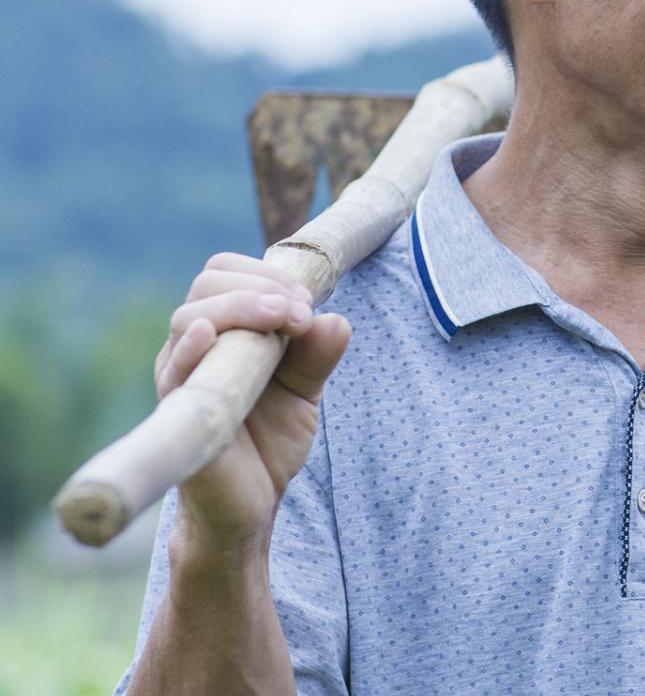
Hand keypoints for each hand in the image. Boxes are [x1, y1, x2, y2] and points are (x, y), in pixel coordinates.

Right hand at [155, 253, 350, 555]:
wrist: (251, 505)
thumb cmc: (269, 442)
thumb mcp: (305, 392)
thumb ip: (318, 356)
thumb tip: (336, 319)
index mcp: (221, 333)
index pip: (225, 274)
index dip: (265, 274)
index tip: (308, 300)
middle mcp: (192, 348)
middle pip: (207, 285)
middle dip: (260, 286)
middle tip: (301, 313)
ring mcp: (181, 378)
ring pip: (190, 317)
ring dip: (243, 307)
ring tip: (286, 320)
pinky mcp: (178, 412)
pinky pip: (172, 371)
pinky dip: (189, 347)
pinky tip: (208, 336)